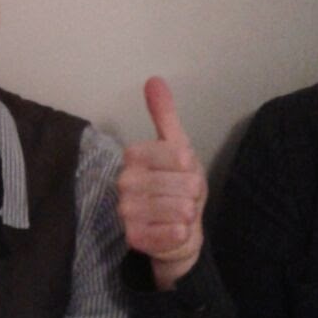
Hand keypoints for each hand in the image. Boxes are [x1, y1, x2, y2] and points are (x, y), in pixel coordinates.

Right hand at [118, 76, 206, 289]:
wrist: (176, 230)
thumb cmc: (176, 185)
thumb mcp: (176, 147)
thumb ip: (164, 115)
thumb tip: (154, 80)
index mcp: (134, 156)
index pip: (176, 154)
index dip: (189, 164)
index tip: (184, 169)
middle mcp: (124, 181)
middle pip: (183, 183)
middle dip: (193, 192)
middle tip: (184, 195)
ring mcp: (126, 210)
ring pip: (179, 208)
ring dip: (188, 212)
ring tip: (181, 212)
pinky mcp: (133, 237)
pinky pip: (170, 234)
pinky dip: (180, 233)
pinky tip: (178, 230)